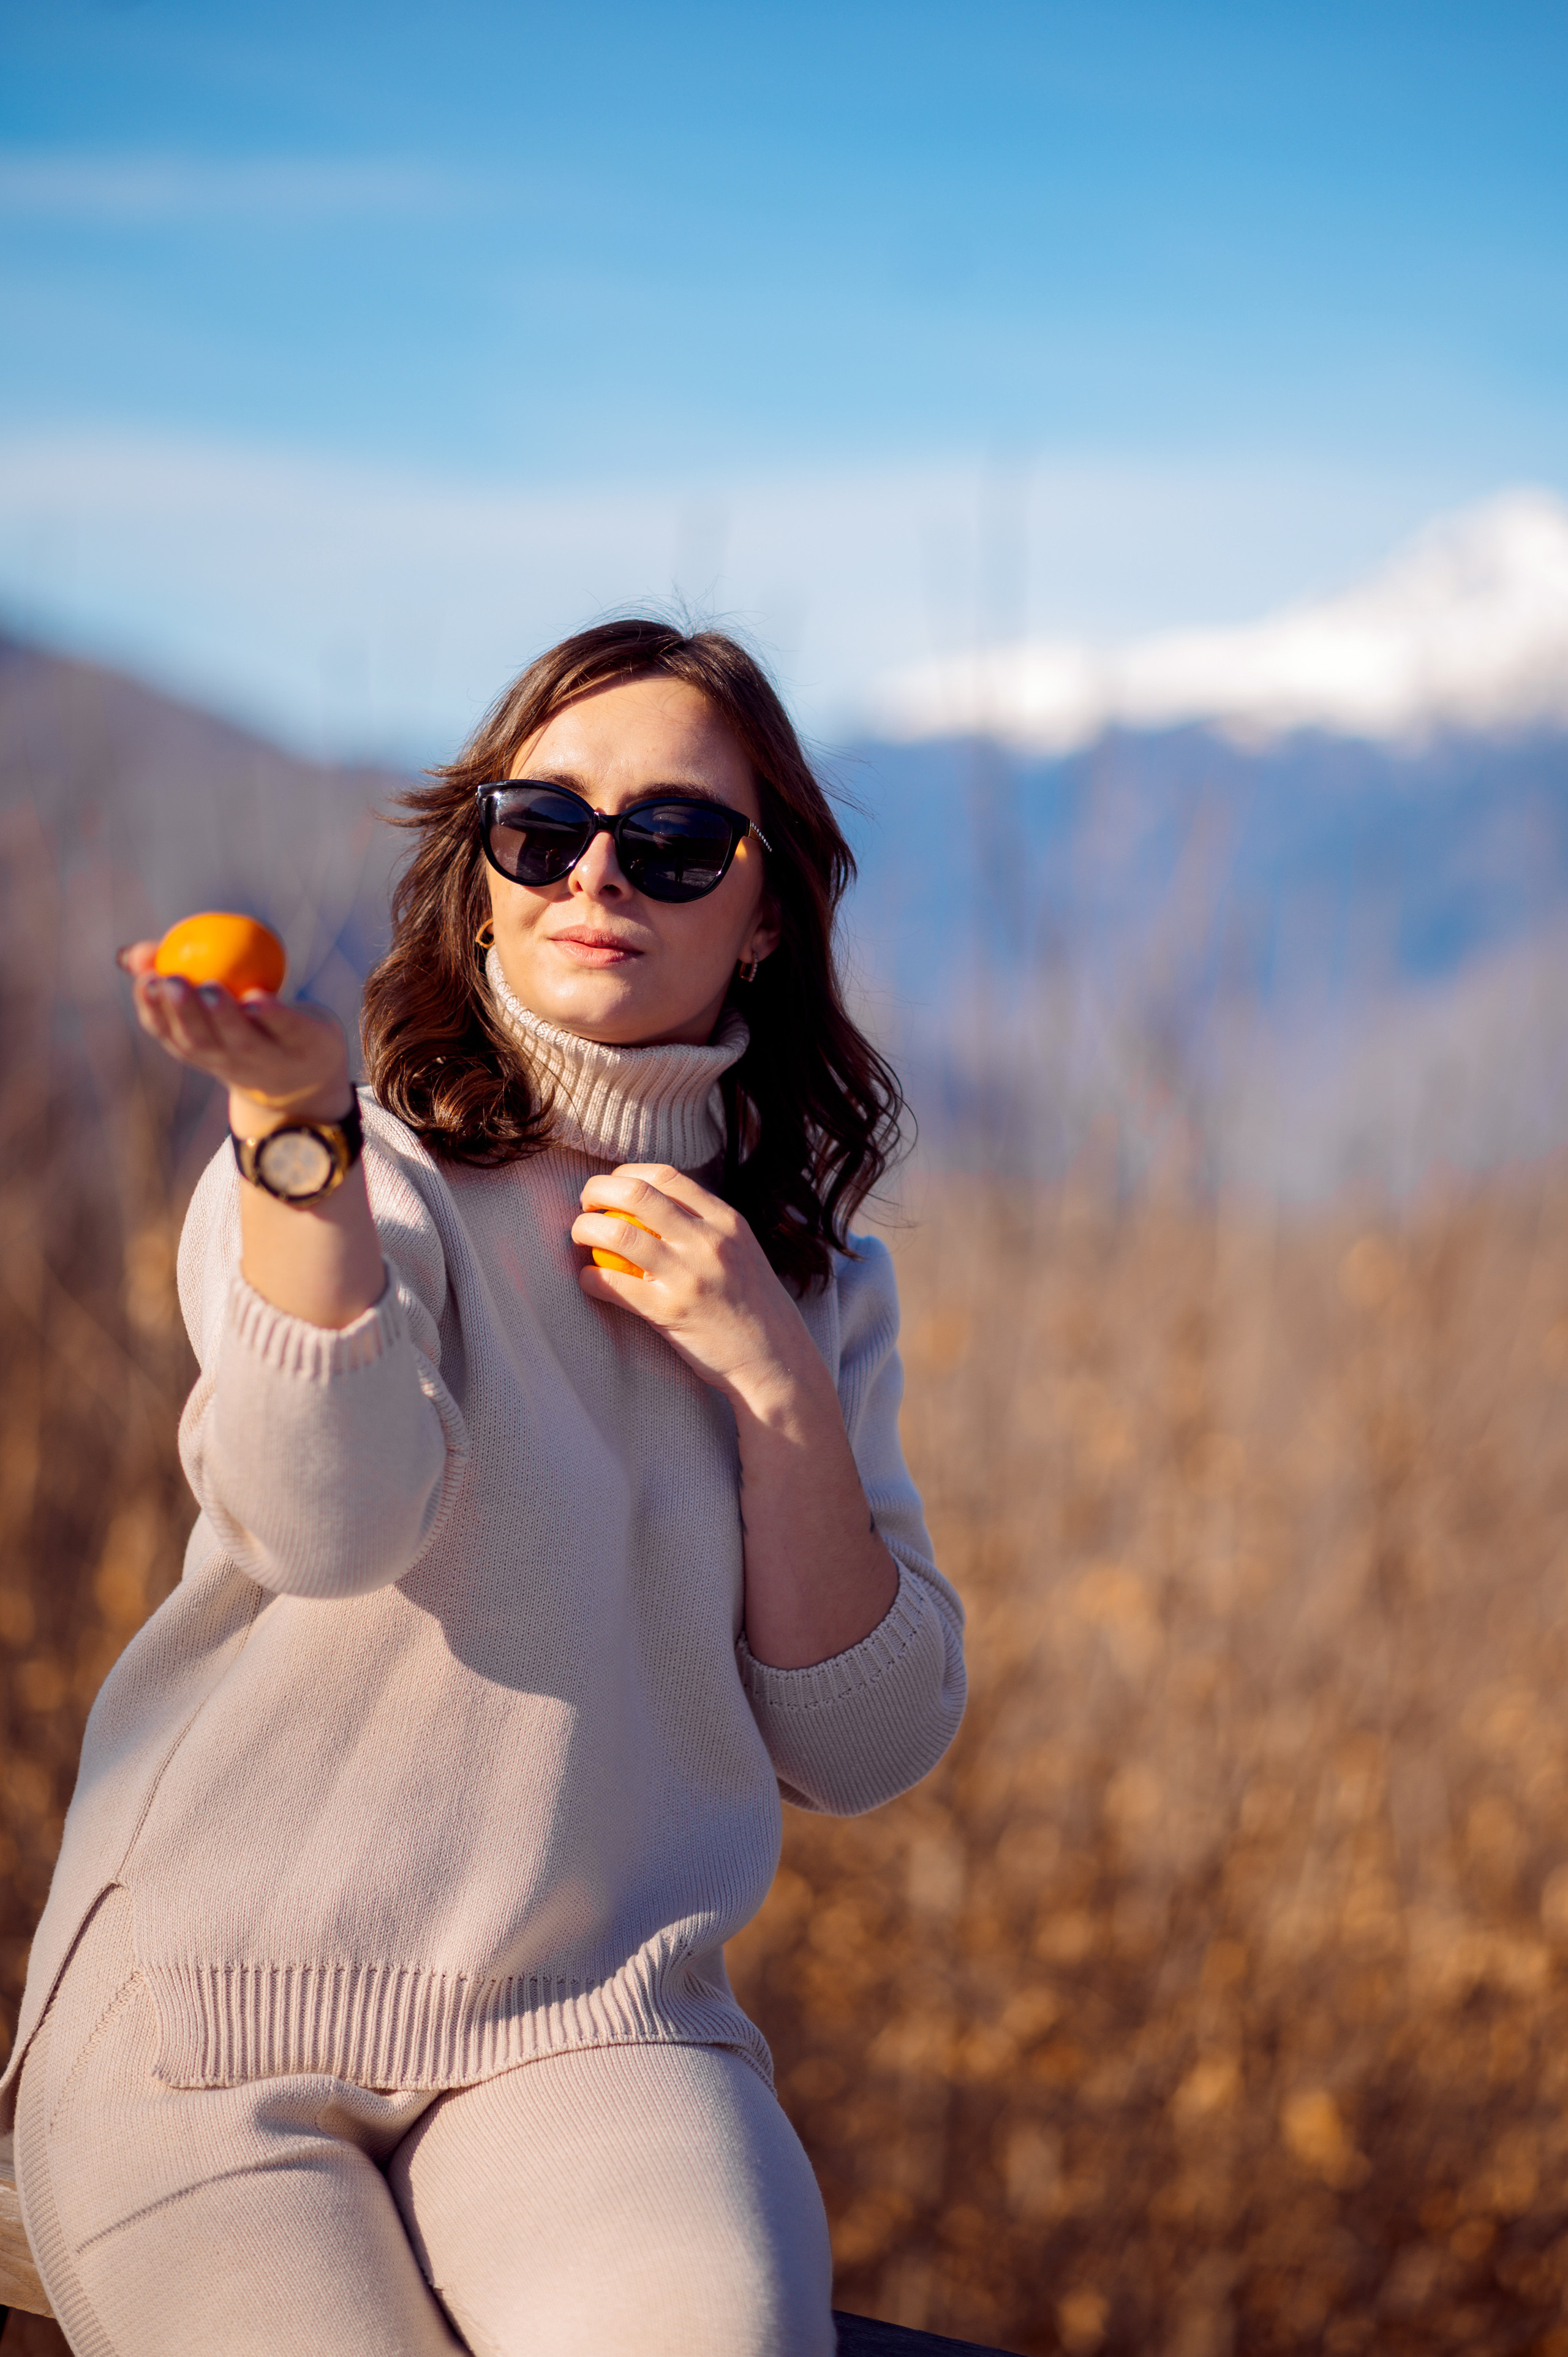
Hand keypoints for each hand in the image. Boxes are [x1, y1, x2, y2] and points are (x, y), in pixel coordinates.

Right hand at [120, 941, 351, 1127]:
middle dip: (183, 1011)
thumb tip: (136, 952)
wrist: (310, 1076)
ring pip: (242, 1041)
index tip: (144, 980)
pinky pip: (287, 1030)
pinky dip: (272, 1016)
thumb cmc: (253, 1031)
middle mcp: (233, 1061)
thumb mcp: (215, 1008)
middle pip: (202, 1041)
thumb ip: (180, 976)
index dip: (154, 1011)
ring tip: (209, 986)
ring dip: (223, 1015)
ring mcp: (270, 1059)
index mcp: (205, 1051)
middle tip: (171, 980)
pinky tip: (258, 999)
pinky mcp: (307, 1046)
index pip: (171, 1035)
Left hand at [572, 1165, 823, 1413]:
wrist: (775, 1361)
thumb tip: (653, 1205)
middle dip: (596, 1192)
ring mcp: (689, 1275)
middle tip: (585, 1207)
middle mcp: (708, 1241)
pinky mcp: (669, 1311)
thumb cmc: (752, 1308)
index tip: (612, 1188)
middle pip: (635, 1194)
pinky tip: (588, 1280)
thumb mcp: (741, 1253)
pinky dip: (590, 1278)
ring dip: (584, 1231)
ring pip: (617, 1234)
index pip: (665, 1176)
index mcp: (726, 1221)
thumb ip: (706, 1227)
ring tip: (579, 1239)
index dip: (626, 1175)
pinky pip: (613, 1284)